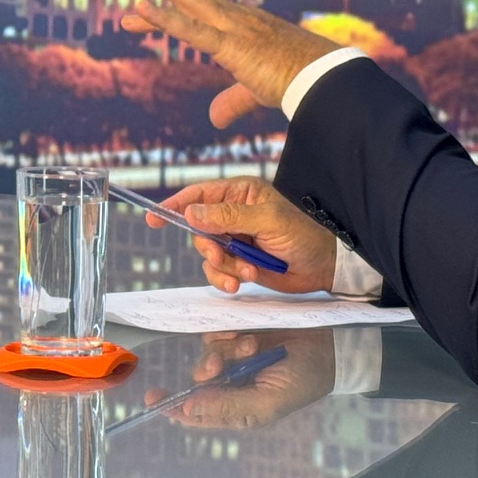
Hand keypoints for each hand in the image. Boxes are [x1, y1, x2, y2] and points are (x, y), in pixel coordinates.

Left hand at [115, 0, 340, 124]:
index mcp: (238, 25)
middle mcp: (233, 17)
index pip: (193, 11)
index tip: (135, 13)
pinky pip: (191, 30)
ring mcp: (232, 26)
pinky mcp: (232, 44)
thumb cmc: (297, 80)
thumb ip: (232, 100)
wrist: (324, 80)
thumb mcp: (255, 90)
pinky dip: (165, 19)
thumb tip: (214, 118)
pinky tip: (139, 6)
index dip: (163, 11)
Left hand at [140, 330, 335, 429]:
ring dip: (227, 349)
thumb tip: (188, 410)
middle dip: (206, 370)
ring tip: (253, 346)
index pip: (195, 412)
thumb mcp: (267, 402)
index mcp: (235, 409)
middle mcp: (229, 384)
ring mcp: (233, 358)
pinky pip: (217, 332)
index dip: (172, 406)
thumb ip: (228, 407)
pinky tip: (251, 335)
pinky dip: (231, 333)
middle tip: (217, 367)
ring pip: (208, 353)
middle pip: (198, 379)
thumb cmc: (301, 381)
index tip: (154, 399)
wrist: (326, 346)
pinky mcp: (237, 334)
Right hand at [153, 177, 336, 293]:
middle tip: (223, 255)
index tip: (154, 216)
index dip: (176, 204)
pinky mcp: (239, 263)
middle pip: (199, 230)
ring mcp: (236, 240)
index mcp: (241, 194)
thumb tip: (192, 212)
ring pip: (207, 254)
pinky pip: (217, 271)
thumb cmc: (303, 235)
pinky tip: (242, 282)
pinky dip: (226, 279)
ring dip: (223, 267)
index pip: (200, 195)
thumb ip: (229, 217)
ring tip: (246, 273)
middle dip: (209, 247)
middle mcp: (234, 216)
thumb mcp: (267, 221)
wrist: (323, 268)